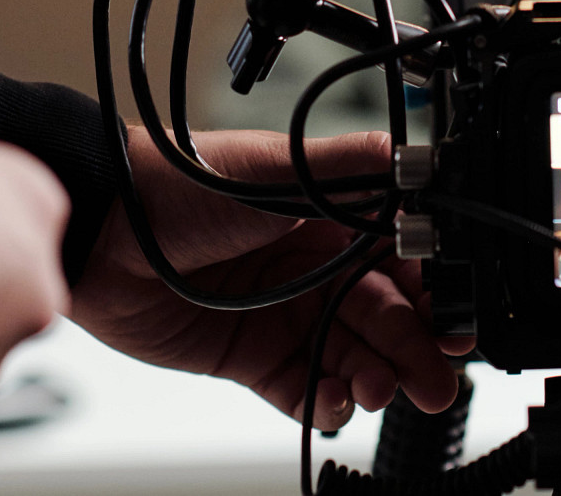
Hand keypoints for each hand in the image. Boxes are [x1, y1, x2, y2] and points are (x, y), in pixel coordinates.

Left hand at [70, 128, 469, 429]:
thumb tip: (424, 159)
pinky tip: (336, 402)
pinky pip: (305, 387)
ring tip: (377, 391)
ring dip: (377, 377)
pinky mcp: (254, 357)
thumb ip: (358, 169)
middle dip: (417, 348)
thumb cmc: (186, 183)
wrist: (104, 233)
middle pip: (389, 316)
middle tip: (434, 378)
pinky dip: (327, 401)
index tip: (456, 318)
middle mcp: (319, 266)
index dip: (435, 290)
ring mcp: (288, 312)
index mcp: (335, 216)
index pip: (406, 259)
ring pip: (354, 357)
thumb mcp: (282, 169)